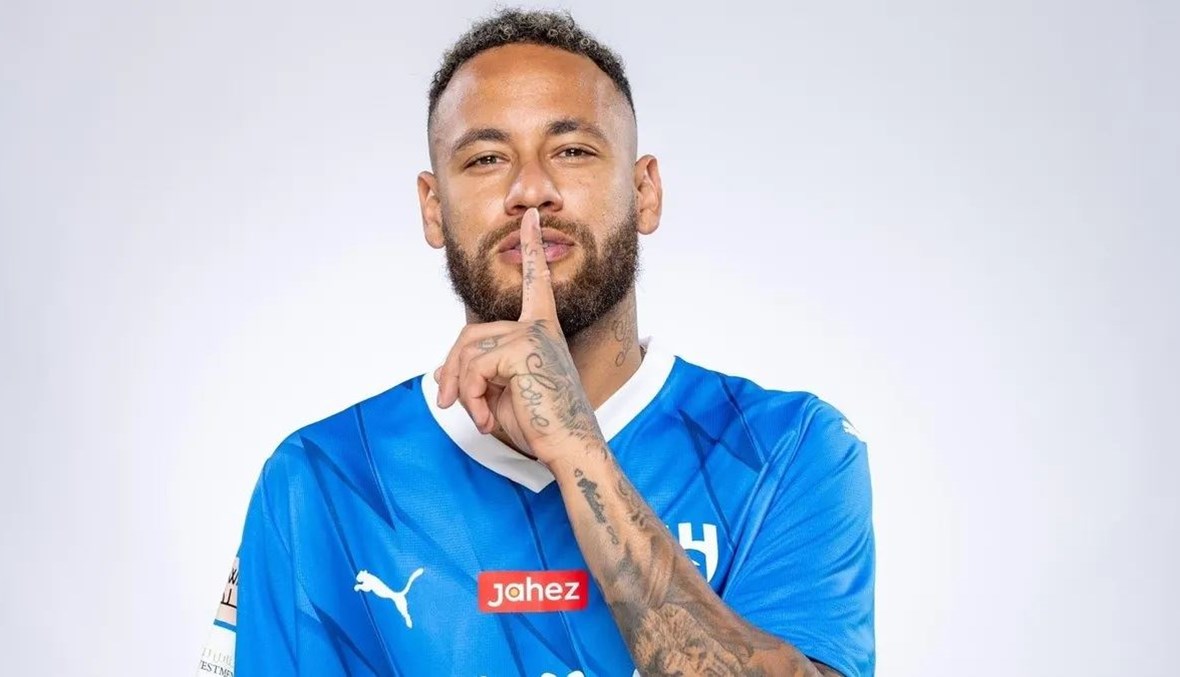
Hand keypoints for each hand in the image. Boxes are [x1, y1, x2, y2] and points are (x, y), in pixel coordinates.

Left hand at [433, 208, 604, 465]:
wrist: (569, 449)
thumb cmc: (540, 426)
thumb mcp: (499, 395)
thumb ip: (476, 374)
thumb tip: (441, 370)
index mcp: (542, 330)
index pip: (535, 283)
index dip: (531, 250)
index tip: (531, 219)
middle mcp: (539, 326)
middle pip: (472, 332)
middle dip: (454, 368)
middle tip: (447, 402)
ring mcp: (532, 334)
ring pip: (468, 349)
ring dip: (461, 387)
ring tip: (475, 416)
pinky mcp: (523, 348)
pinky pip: (475, 368)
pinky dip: (471, 397)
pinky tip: (485, 420)